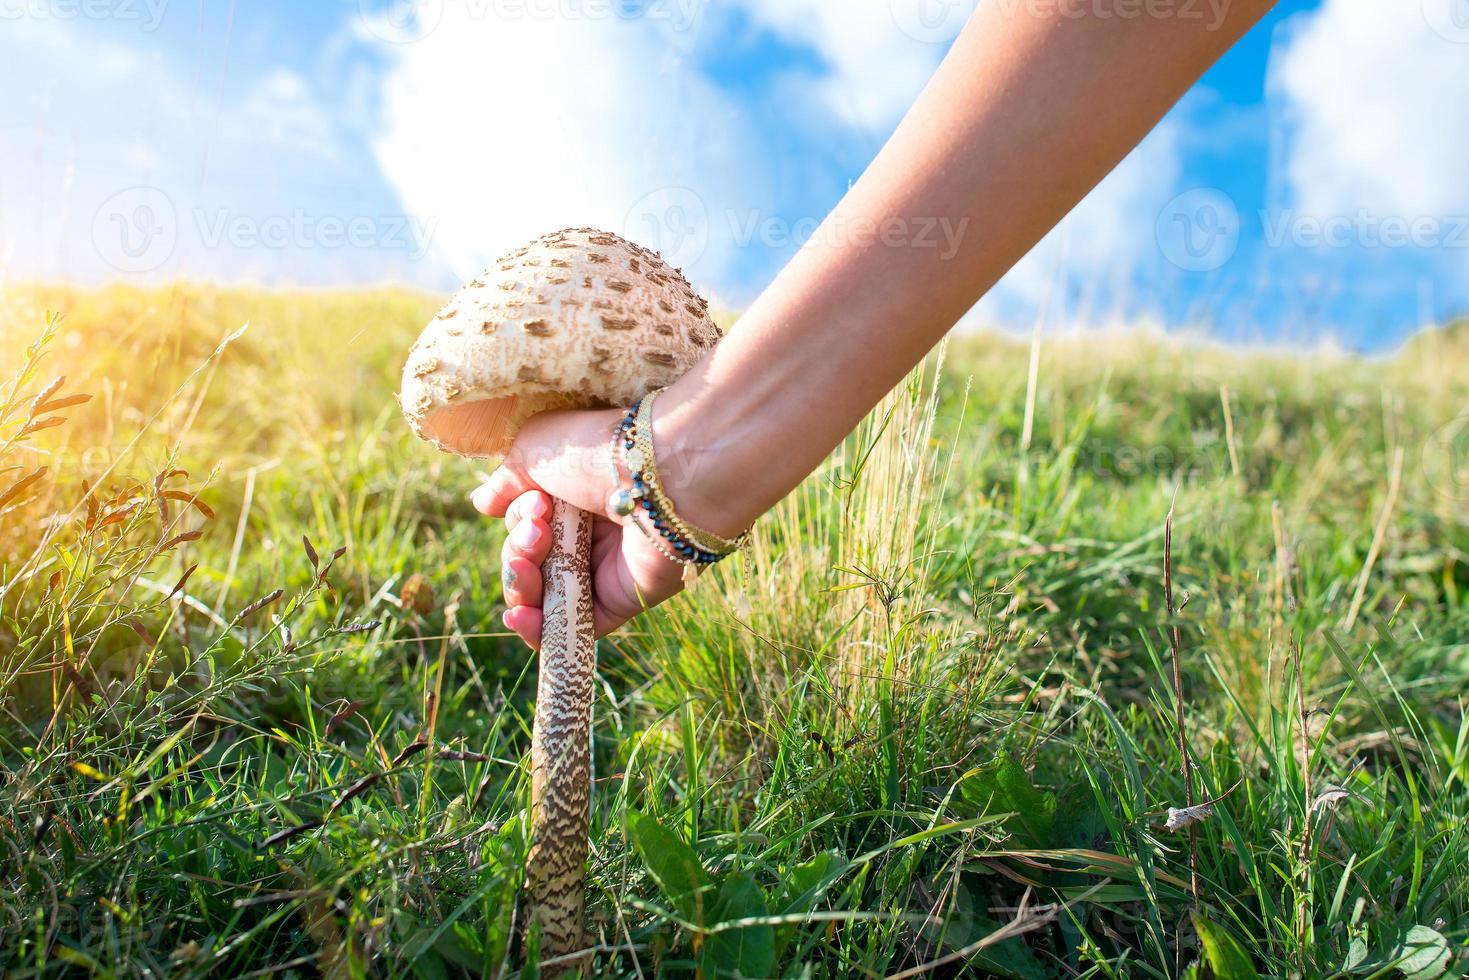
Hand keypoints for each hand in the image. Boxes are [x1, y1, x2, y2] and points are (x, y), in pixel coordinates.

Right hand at [470, 407, 691, 648]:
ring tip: (527, 565)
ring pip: (543, 597)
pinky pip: (570, 629)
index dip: (517, 521)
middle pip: (530, 563)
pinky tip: (519, 616)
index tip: (535, 504)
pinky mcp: (617, 602)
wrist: (659, 476)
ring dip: (521, 585)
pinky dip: (540, 630)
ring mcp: (603, 571)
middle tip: (539, 531)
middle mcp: (589, 534)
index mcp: (572, 495)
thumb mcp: (533, 450)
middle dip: (518, 551)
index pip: (526, 525)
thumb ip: (506, 481)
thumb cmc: (596, 451)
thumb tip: (482, 502)